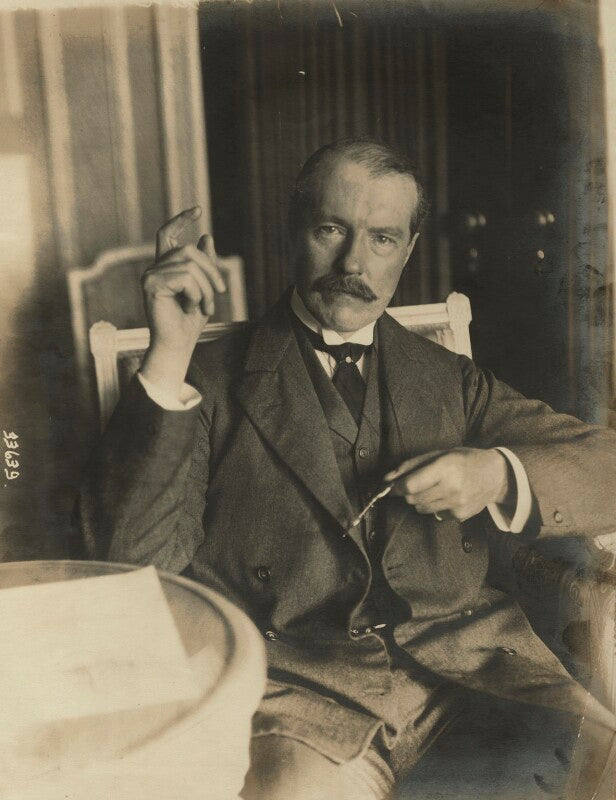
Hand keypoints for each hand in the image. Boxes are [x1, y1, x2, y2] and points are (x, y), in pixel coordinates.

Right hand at [140, 207, 225, 395]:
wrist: (178, 344)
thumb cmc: (189, 321)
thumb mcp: (204, 288)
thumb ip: (204, 264)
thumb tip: (206, 236)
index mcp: (165, 266)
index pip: (167, 234)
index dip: (181, 219)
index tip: (198, 209)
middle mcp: (154, 268)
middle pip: (189, 250)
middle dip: (211, 271)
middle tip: (219, 294)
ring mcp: (150, 275)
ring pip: (190, 265)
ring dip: (206, 287)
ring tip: (205, 306)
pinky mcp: (151, 285)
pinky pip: (186, 278)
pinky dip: (196, 294)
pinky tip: (191, 307)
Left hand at [384, 448, 510, 521]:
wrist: (496, 475)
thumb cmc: (464, 460)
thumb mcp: (439, 454)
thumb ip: (411, 465)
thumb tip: (386, 479)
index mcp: (445, 468)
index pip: (410, 485)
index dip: (397, 487)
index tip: (391, 486)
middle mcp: (451, 488)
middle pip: (413, 499)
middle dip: (409, 493)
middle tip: (417, 484)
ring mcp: (457, 504)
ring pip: (421, 509)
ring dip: (421, 500)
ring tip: (435, 488)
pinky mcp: (460, 516)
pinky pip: (435, 515)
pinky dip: (435, 507)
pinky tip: (448, 496)